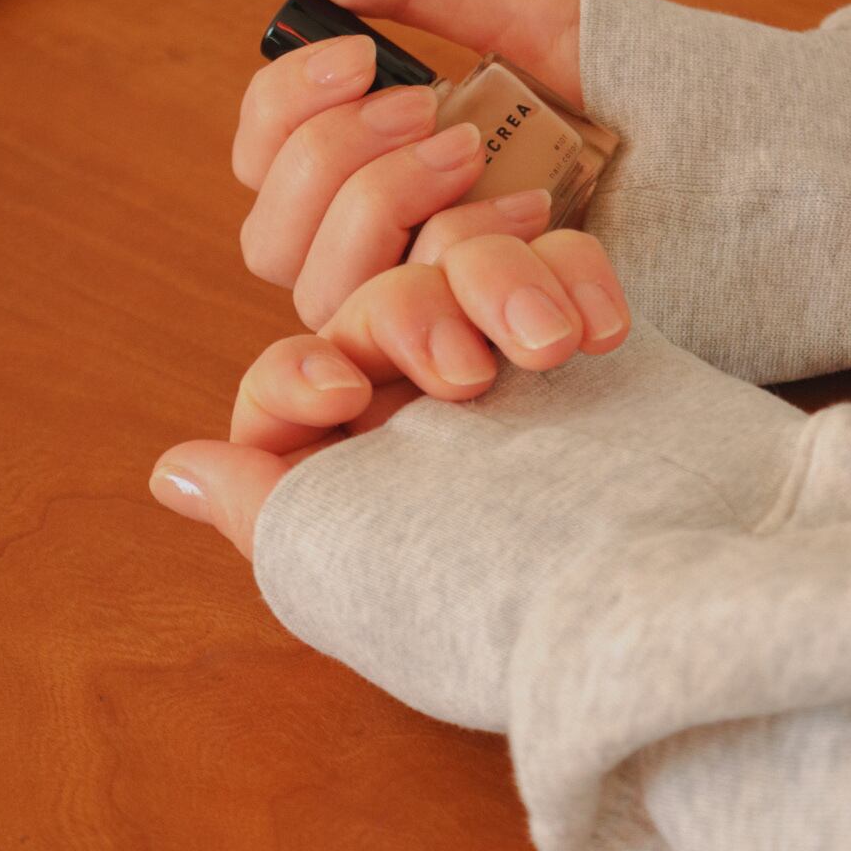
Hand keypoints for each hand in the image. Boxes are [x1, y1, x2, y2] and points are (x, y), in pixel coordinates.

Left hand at [148, 229, 630, 558]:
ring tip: (551, 348)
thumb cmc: (495, 596)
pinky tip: (604, 333)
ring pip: (468, 252)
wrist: (672, 599)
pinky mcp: (589, 332)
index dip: (297, 369)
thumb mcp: (343, 566)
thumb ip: (260, 508)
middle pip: (383, 293)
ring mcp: (514, 365)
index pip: (294, 375)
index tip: (341, 390)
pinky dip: (576, 272)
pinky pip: (563, 254)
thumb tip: (178, 472)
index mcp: (366, 467)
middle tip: (466, 375)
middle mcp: (435, 412)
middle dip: (413, 313)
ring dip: (500, 280)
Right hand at [234, 0, 582, 327]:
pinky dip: (463, 259)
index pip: (262, 153)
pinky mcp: (476, 342)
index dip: (285, 106)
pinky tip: (533, 212)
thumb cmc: (608, 78)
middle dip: (335, 162)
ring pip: (326, 290)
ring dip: (386, 211)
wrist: (707, 145)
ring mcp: (424, 299)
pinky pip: (418, 328)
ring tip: (475, 155)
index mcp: (366, 163)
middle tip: (427, 110)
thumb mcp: (509, 10)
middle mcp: (378, 243)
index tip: (363, 58)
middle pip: (271, 237)